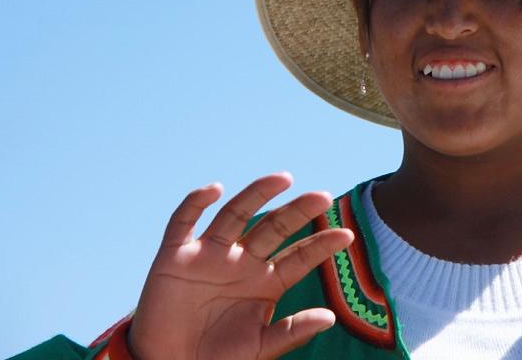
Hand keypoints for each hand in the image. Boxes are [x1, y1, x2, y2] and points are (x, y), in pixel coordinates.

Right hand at [127, 173, 353, 359]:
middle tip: (323, 197)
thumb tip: (330, 317)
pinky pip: (184, 222)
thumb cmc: (218, 358)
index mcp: (265, 281)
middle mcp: (241, 261)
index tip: (346, 236)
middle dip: (297, 212)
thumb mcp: (259, 347)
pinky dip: (196, 203)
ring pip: (235, 215)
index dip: (321, 245)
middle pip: (273, 228)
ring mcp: (209, 254)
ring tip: (283, 178)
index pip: (298, 257)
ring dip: (257, 194)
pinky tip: (214, 190)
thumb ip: (291, 332)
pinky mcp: (175, 255)